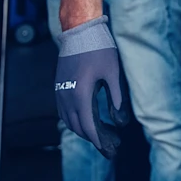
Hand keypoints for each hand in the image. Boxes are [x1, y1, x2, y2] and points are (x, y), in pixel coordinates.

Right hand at [55, 17, 128, 157]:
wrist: (79, 30)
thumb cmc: (99, 49)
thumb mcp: (113, 73)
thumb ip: (117, 98)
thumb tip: (121, 121)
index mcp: (80, 95)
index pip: (89, 127)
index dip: (99, 141)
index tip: (110, 150)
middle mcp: (67, 97)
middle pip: (78, 127)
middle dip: (94, 139)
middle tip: (112, 144)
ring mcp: (60, 92)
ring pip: (70, 121)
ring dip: (84, 130)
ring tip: (102, 134)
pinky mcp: (59, 86)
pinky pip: (65, 111)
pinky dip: (75, 120)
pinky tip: (88, 120)